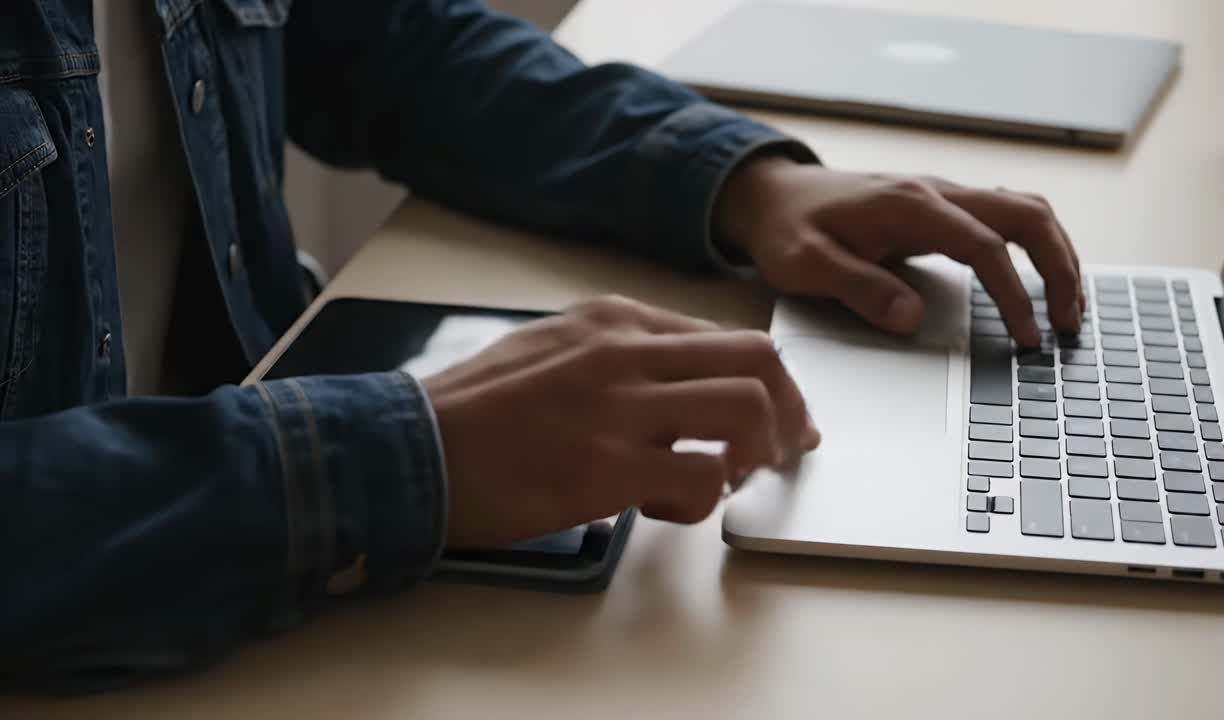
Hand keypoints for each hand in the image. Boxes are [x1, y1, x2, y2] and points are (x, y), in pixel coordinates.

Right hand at [423, 296, 819, 546]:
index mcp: (614, 321)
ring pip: (746, 409)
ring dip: (757, 453)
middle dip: (790, 412)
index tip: (779, 420)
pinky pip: (703, 476)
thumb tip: (675, 385)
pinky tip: (668, 509)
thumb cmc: (472, 409)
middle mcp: (627, 351)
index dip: (768, 384)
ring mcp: (619, 406)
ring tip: (726, 480)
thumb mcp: (550, 349)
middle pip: (757, 361)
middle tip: (783, 454)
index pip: (725, 339)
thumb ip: (616, 356)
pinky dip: (705, 499)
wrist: (410, 448)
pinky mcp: (607, 466)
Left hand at [714, 156, 1085, 347]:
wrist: (773, 196)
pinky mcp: (943, 208)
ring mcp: (943, 196)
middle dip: (1060, 269)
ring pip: (1025, 211)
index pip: (984, 246)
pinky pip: (1007, 218)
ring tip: (1069, 308)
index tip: (1026, 338)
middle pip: (1027, 216)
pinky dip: (1035, 248)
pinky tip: (1040, 282)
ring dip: (1056, 255)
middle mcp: (935, 192)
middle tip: (1070, 324)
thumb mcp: (807, 265)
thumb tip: (911, 318)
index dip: (1013, 294)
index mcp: (908, 206)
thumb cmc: (787, 229)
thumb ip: (858, 288)